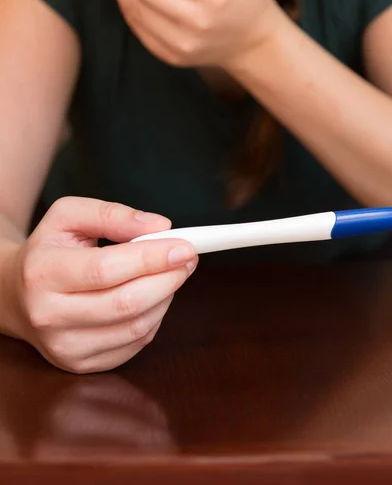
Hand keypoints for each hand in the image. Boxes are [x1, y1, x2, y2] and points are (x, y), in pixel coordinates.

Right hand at [10, 197, 197, 373]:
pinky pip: (135, 344)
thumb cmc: (49, 250)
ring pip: (136, 327)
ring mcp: (64, 346)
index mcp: (42, 273)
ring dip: (165, 298)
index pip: (106, 269)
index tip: (184, 247)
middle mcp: (48, 315)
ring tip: (169, 274)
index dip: (151, 258)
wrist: (17, 294)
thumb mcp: (69, 216)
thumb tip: (160, 226)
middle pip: (125, 304)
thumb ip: (112, 214)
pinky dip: (154, 318)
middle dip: (168, 279)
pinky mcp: (80, 365)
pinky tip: (151, 297)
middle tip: (187, 259)